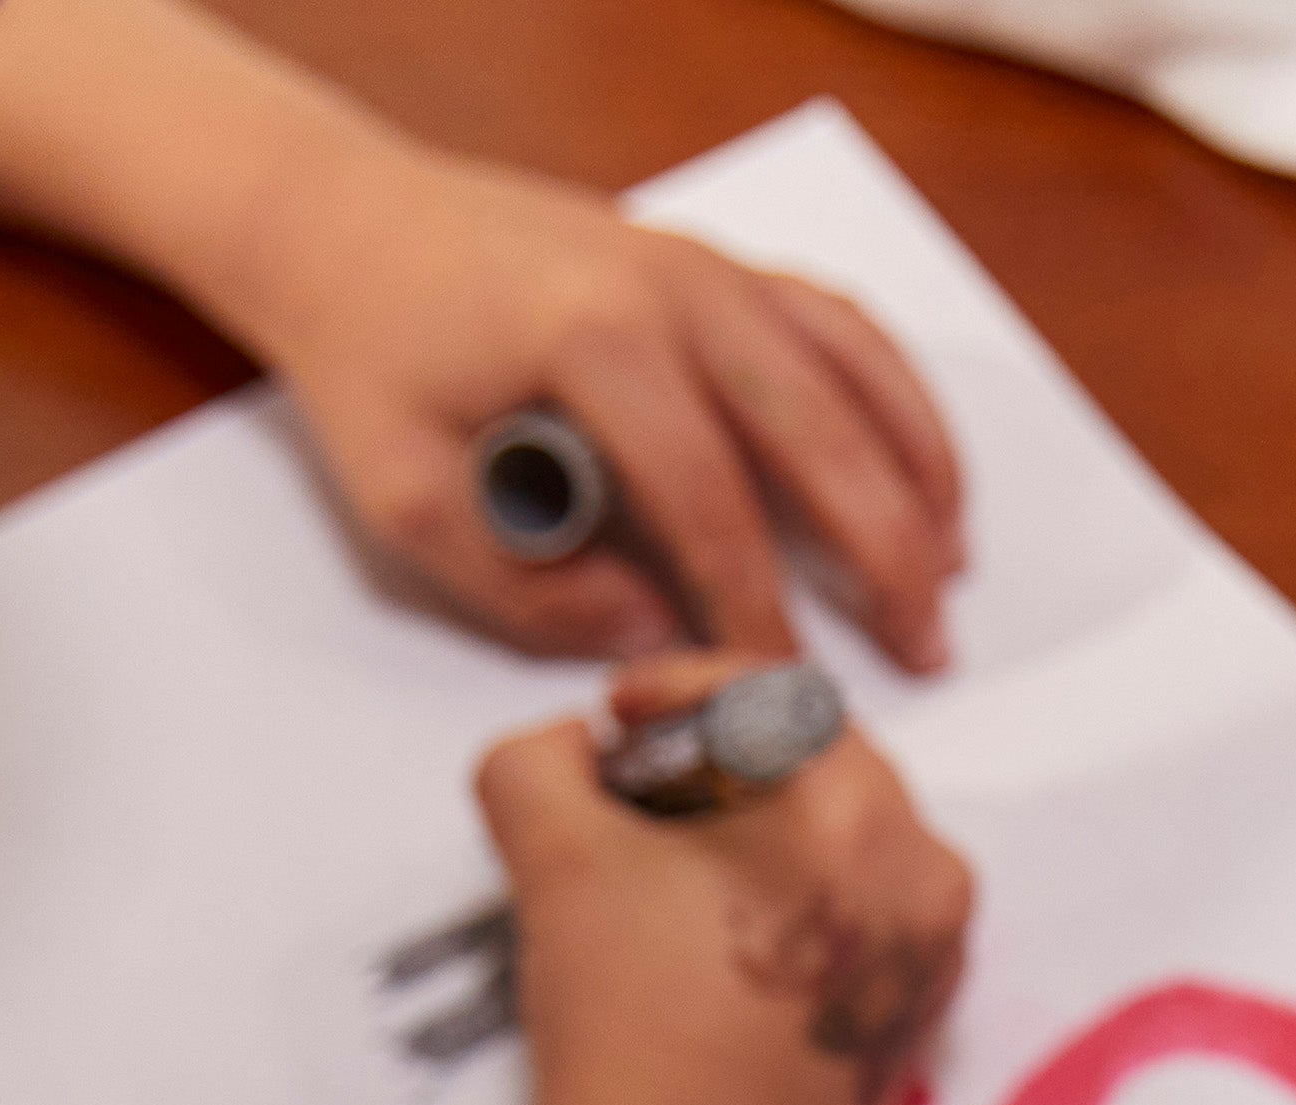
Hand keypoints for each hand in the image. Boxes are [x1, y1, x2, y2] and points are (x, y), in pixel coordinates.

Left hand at [241, 136, 963, 669]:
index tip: (783, 691)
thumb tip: (654, 637)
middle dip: (884, 554)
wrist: (347, 223)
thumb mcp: (407, 498)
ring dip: (917, 477)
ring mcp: (707, 266)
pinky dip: (901, 403)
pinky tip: (927, 478)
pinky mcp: (721, 264)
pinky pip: (842, 327)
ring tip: (949, 574)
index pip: (709, 504)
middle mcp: (672, 288)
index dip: (756, 612)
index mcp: (593, 341)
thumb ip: (526, 586)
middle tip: (924, 649)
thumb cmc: (376, 358)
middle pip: (818, 436)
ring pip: (854, 374)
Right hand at [476, 656, 973, 1104]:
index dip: (677, 691)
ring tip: (677, 873)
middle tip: (642, 796)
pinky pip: (870, 925)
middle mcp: (925, 877)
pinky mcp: (922, 1025)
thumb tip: (573, 744)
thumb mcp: (547, 849)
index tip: (616, 720)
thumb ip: (540, 756)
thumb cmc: (623, 1022)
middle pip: (825, 769)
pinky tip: (723, 944)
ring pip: (853, 847)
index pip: (771, 698)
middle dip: (729, 763)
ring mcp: (936, 958)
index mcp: (856, 812)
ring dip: (770, 834)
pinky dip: (806, 908)